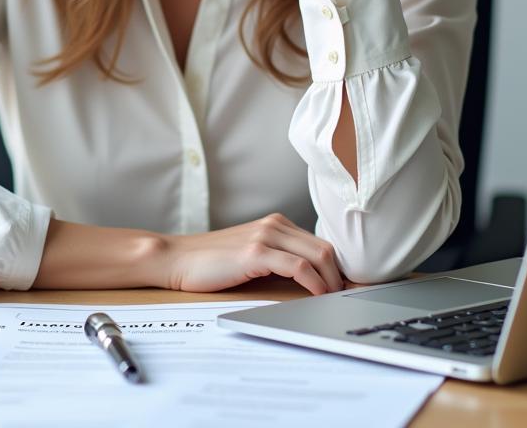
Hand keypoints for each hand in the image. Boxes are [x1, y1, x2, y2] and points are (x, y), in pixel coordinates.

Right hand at [160, 213, 346, 295]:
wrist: (178, 259)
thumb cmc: (212, 263)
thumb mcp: (252, 255)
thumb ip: (279, 259)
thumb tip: (313, 281)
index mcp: (276, 223)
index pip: (321, 243)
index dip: (339, 268)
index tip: (348, 290)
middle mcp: (275, 224)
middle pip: (326, 249)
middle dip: (341, 277)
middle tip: (346, 301)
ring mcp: (265, 236)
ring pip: (318, 256)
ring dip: (332, 282)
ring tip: (334, 302)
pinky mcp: (256, 252)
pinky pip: (298, 267)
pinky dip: (315, 283)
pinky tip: (318, 296)